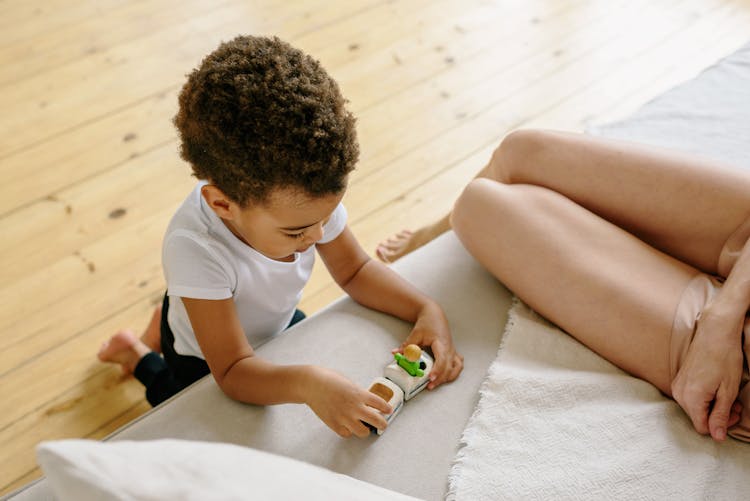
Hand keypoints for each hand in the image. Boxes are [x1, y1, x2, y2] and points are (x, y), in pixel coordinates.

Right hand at [305, 366, 391, 437]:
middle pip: (377, 421)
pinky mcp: (334, 424)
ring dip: (365, 430)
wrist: (312, 384)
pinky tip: (348, 426)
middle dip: (383, 424)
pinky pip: (347, 434)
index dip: (386, 408)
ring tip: (364, 427)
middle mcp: (354, 407)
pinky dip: (349, 431)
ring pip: (363, 432)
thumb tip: (367, 404)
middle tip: (383, 424)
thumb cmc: (329, 379)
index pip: (381, 404)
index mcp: (360, 394)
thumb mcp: (349, 383)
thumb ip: (359, 394)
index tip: (388, 410)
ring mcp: (344, 417)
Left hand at [394, 302, 462, 389]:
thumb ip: (407, 345)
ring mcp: (453, 350)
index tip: (430, 378)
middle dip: (440, 378)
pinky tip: (447, 376)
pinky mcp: (453, 352)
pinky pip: (458, 364)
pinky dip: (454, 372)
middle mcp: (449, 348)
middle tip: (429, 386)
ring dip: (448, 377)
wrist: (434, 315)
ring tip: (437, 383)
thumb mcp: (415, 333)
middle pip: (449, 367)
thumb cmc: (427, 323)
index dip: (437, 370)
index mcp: (441, 343)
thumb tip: (396, 353)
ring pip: (456, 367)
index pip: (442, 359)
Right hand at [671, 299, 744, 440]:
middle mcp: (679, 393)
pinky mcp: (679, 379)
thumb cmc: (724, 359)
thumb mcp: (728, 391)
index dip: (720, 426)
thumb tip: (717, 436)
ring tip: (727, 396)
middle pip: (697, 418)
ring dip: (711, 406)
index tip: (734, 415)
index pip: (702, 427)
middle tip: (735, 407)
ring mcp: (677, 385)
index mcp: (691, 398)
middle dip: (717, 416)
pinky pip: (690, 397)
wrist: (715, 333)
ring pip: (694, 408)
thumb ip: (720, 416)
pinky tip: (716, 389)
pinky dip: (704, 398)